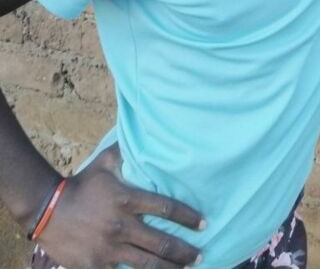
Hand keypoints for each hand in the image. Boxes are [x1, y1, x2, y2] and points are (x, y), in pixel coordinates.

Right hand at [33, 143, 204, 268]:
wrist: (48, 210)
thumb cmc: (81, 183)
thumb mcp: (105, 162)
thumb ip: (127, 151)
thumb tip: (147, 133)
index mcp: (127, 199)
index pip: (166, 209)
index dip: (188, 217)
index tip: (204, 223)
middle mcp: (122, 226)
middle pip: (162, 244)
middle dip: (185, 252)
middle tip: (201, 254)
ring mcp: (109, 249)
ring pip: (147, 265)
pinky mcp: (97, 265)